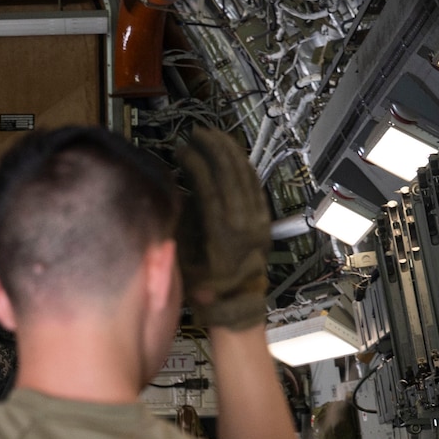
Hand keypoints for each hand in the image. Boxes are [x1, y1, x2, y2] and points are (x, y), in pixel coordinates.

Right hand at [175, 127, 271, 330]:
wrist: (238, 305)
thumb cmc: (207, 290)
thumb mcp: (184, 260)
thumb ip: (181, 227)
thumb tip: (176, 195)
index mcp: (222, 231)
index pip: (209, 184)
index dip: (195, 163)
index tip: (181, 151)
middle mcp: (244, 221)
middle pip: (231, 173)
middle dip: (214, 149)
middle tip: (198, 134)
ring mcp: (257, 219)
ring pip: (246, 175)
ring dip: (230, 153)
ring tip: (214, 138)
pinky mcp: (263, 220)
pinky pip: (256, 185)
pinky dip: (244, 166)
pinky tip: (233, 157)